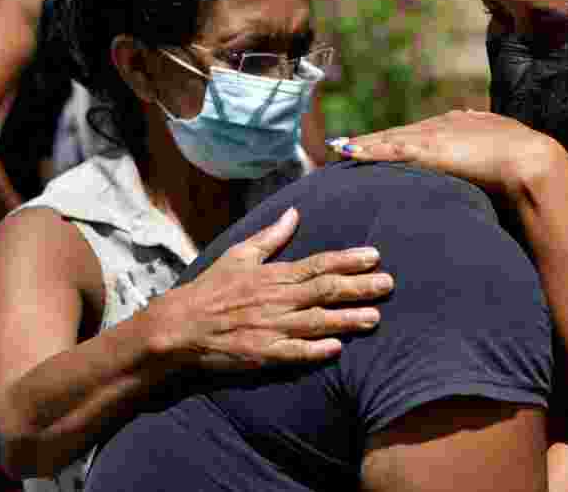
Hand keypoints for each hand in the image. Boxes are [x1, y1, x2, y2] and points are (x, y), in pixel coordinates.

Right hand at [146, 207, 393, 370]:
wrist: (179, 326)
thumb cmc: (210, 289)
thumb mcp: (239, 255)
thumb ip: (270, 236)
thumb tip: (294, 213)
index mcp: (274, 275)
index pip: (319, 265)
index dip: (348, 261)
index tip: (375, 256)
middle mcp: (277, 300)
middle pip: (325, 291)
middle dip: (360, 287)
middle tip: (389, 284)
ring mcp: (271, 328)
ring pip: (317, 322)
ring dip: (347, 319)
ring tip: (375, 317)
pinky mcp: (262, 354)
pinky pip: (293, 353)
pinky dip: (315, 350)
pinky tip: (337, 348)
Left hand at [330, 110, 567, 197]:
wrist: (529, 160)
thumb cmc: (525, 162)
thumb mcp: (504, 154)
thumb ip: (491, 156)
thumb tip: (490, 162)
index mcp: (461, 123)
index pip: (421, 132)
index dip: (400, 138)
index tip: (382, 142)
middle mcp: (443, 124)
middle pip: (399, 132)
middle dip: (374, 139)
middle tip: (346, 143)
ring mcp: (433, 135)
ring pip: (388, 138)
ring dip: (362, 144)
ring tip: (338, 147)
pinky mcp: (427, 149)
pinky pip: (388, 148)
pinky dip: (366, 150)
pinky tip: (346, 151)